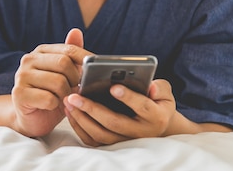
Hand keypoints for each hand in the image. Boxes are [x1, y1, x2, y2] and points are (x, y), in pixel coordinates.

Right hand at [11, 28, 90, 136]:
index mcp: (41, 51)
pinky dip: (55, 106)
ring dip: (66, 95)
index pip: (69, 49)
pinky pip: (48, 98)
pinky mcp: (19, 93)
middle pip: (64, 63)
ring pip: (58, 82)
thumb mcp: (65, 75)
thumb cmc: (51, 95)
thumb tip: (76, 31)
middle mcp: (28, 59)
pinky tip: (52, 107)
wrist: (31, 119)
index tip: (97, 70)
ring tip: (64, 100)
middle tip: (76, 90)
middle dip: (75, 80)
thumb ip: (71, 55)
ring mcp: (21, 76)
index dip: (86, 60)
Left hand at [63, 79, 177, 145]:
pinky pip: (92, 140)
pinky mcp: (111, 145)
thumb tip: (150, 87)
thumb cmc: (156, 101)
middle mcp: (140, 132)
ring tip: (68, 100)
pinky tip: (69, 110)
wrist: (155, 124)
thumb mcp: (164, 93)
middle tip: (75, 95)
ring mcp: (125, 141)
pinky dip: (79, 126)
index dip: (128, 97)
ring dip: (81, 117)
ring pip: (101, 134)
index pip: (142, 107)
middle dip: (92, 108)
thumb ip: (160, 87)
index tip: (113, 87)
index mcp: (156, 117)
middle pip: (114, 123)